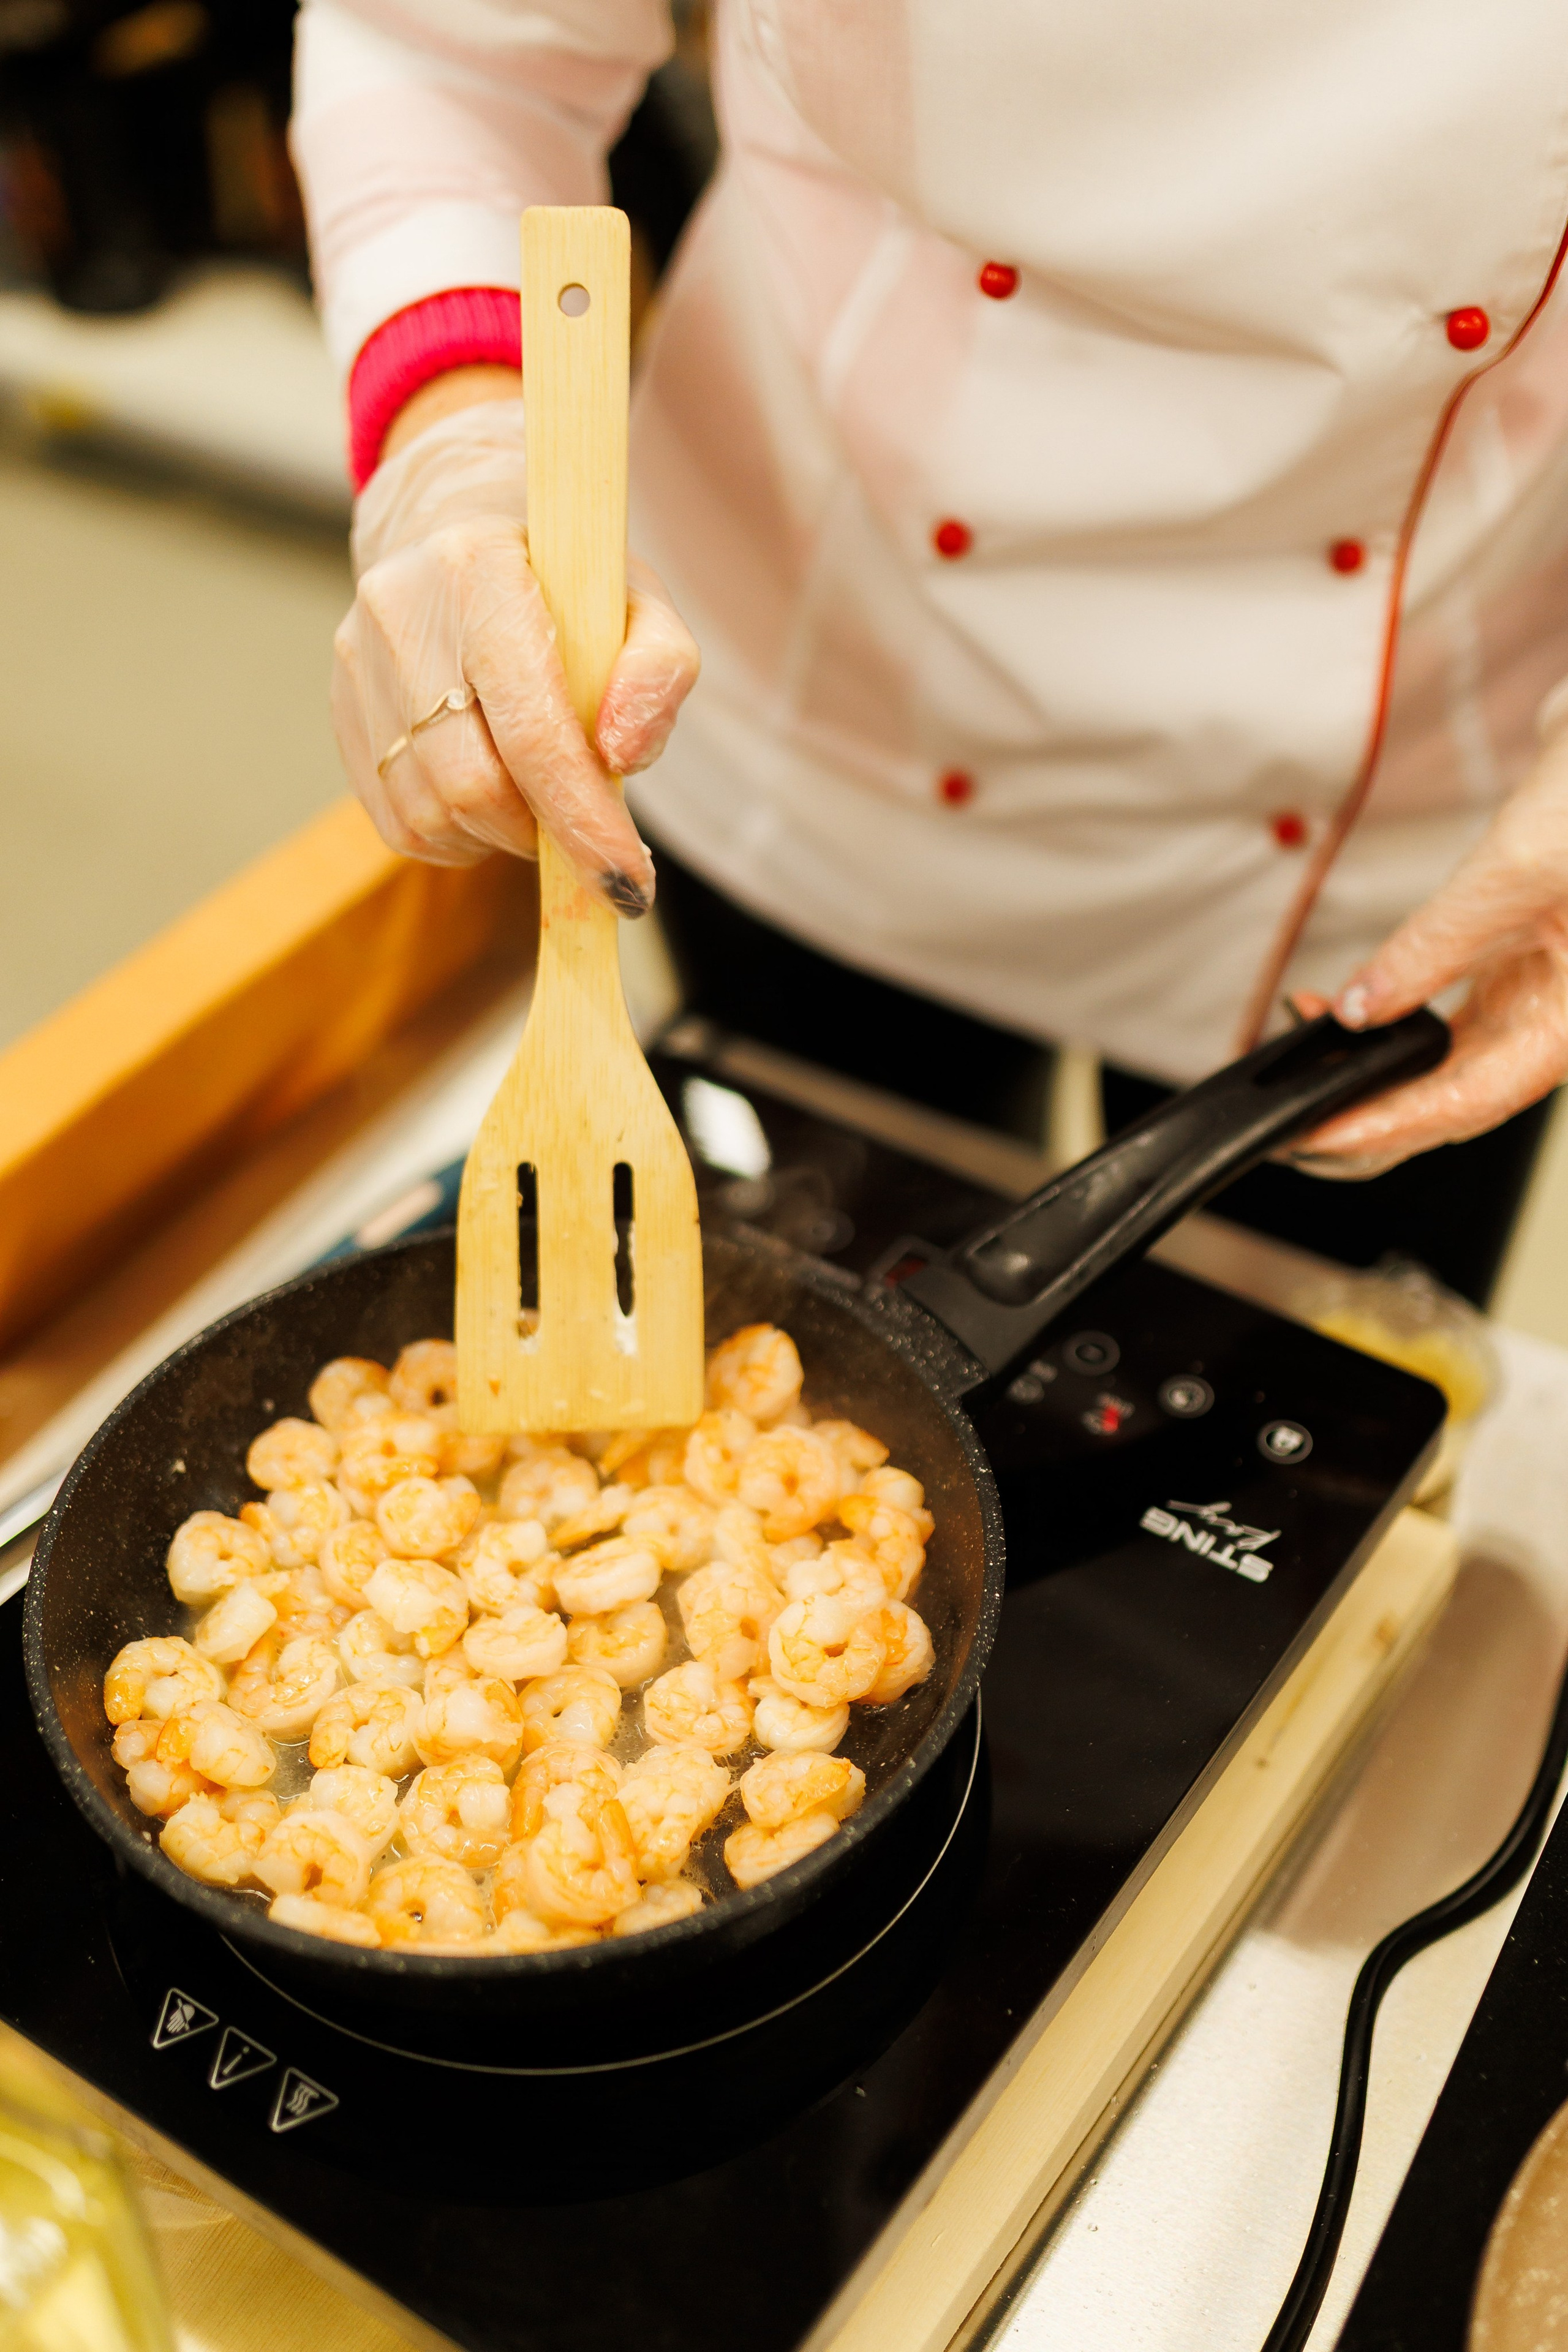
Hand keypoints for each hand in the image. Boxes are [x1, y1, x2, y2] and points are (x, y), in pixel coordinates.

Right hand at [332, 394, 698, 909]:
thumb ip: (658, 672)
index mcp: (479, 572)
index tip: (628, 884)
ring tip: (538, 801)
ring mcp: (358, 662)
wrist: (459, 530)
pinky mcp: (342, 707)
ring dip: (500, 836)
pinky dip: (458, 837)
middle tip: (584, 831)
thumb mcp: (641, 603)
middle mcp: (401, 613)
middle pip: (471, 784)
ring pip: (430, 812)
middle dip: (541, 832)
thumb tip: (622, 758)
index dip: (581, 818)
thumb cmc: (567, 580)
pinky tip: (491, 802)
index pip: (530, 727)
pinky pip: (399, 822)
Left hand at [1286, 742, 1567, 1174]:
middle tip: (1290, 1124)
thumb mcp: (1513, 876)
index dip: (1381, 1129)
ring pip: (1446, 1065)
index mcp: (1565, 1026)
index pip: (1461, 1105)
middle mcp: (1552, 1023)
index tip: (1312, 1138)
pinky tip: (1345, 1011)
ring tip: (1303, 1059)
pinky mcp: (1519, 963)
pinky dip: (1393, 1022)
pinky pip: (1449, 1017)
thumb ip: (1433, 949)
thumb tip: (1363, 1009)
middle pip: (1450, 1102)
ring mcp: (1536, 995)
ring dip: (1373, 1072)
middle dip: (1367, 1119)